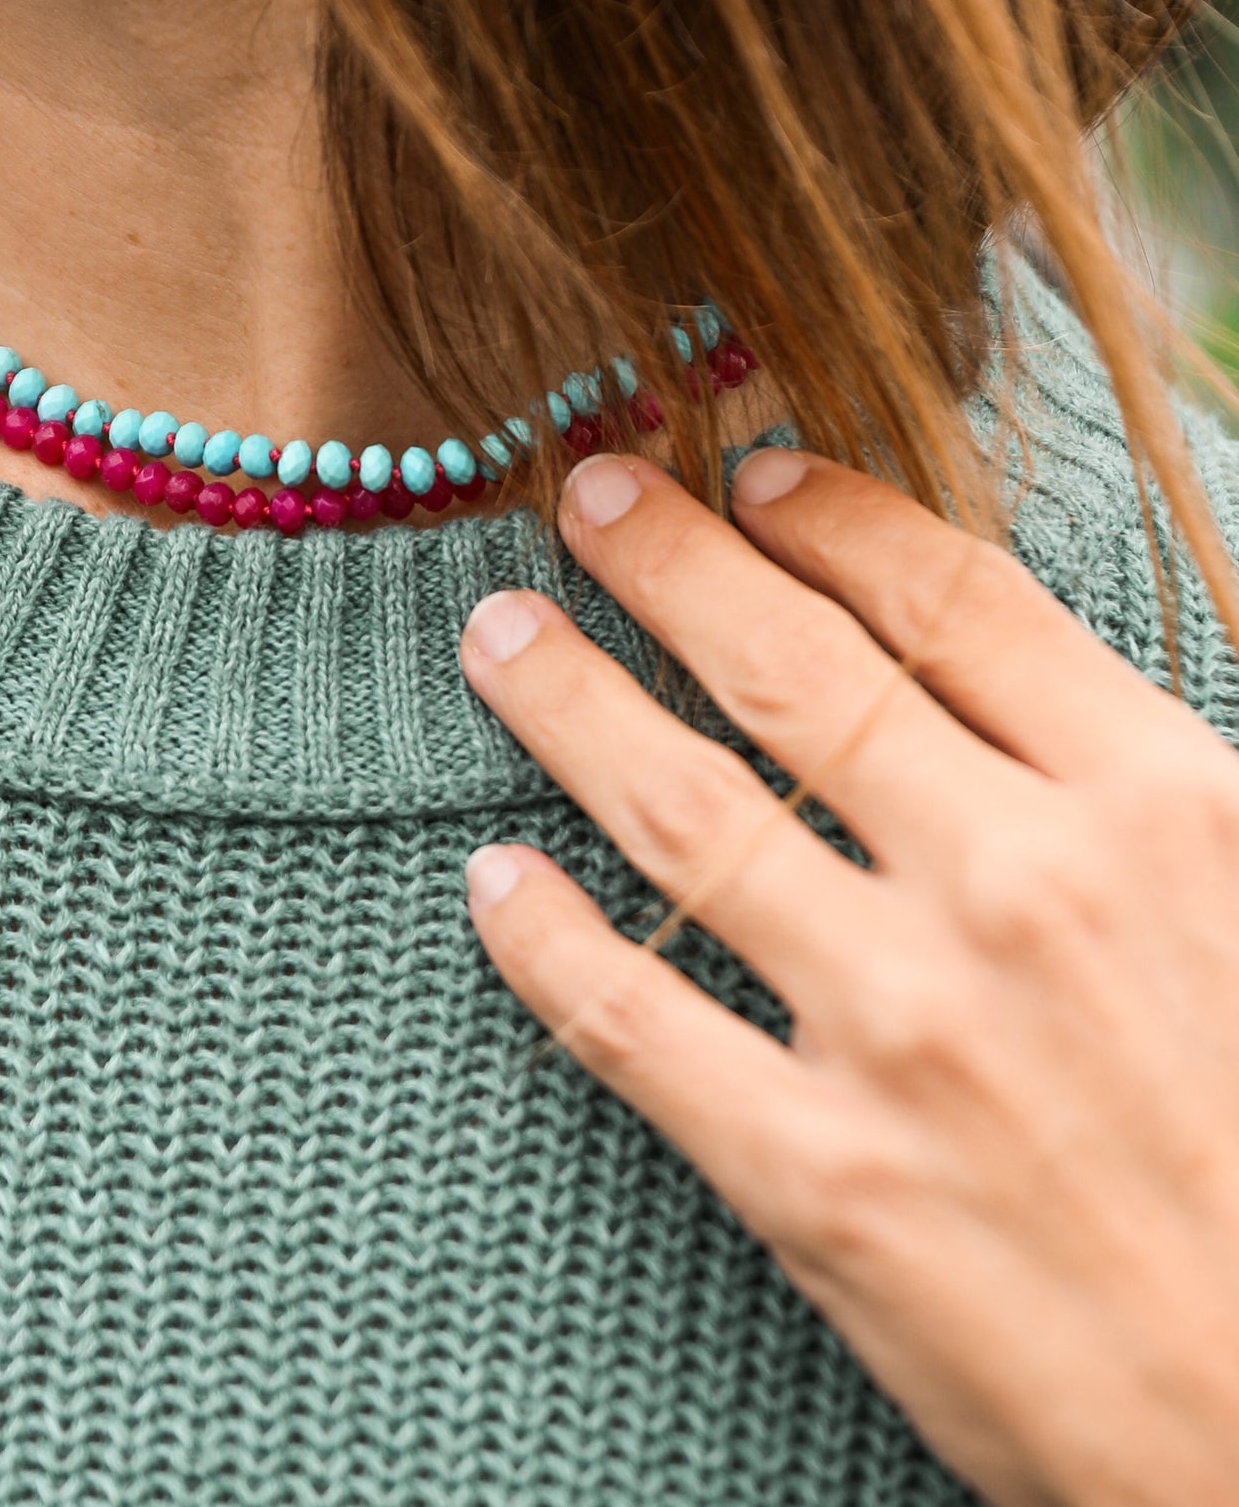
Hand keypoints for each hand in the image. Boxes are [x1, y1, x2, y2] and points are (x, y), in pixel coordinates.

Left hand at [458, 448, 1238, 1506]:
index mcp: (1163, 808)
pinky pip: (635, 1022)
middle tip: (582, 494)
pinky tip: (491, 882)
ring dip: (569, 703)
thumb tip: (1035, 675)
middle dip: (666, 561)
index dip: (831, 519)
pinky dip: (544, 941)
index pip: (952, 602)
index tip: (753, 475)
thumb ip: (1158, 788)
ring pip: (683, 811)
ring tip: (497, 638)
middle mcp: (1018, 892)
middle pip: (789, 672)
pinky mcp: (822, 1181)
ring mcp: (906, 1034)